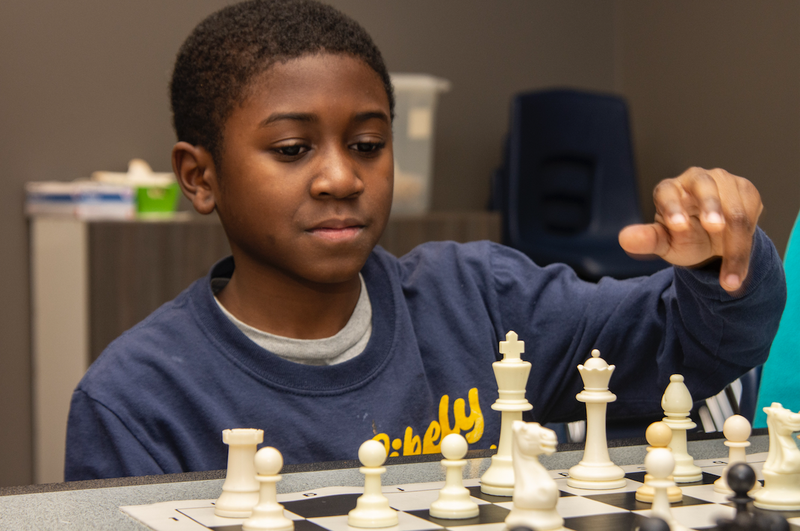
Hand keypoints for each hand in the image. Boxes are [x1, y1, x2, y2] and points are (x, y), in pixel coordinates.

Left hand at [618, 167, 762, 291]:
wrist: (712, 242)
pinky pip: (752, 214)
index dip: (672, 206)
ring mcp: (723, 182)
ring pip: (734, 208)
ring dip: (735, 244)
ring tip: (730, 278)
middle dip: (711, 206)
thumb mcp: (665, 243)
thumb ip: (648, 240)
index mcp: (669, 190)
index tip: (678, 227)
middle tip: (715, 227)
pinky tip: (738, 262)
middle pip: (704, 185)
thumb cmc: (683, 238)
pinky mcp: (746, 191)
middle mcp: (695, 180)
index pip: (667, 191)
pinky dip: (748, 243)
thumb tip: (624, 239)